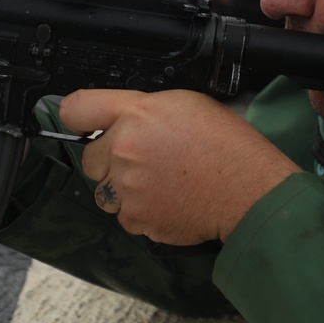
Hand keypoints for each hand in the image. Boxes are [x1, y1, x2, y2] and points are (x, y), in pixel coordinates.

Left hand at [59, 89, 300, 244]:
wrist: (247, 191)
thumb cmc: (226, 146)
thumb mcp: (186, 103)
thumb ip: (144, 110)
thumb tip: (122, 119)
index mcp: (137, 114)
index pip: (77, 108)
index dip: (76, 117)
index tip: (82, 124)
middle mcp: (124, 149)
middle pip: (89, 158)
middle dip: (110, 160)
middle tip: (143, 161)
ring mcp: (127, 187)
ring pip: (103, 191)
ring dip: (121, 189)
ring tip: (157, 184)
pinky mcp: (136, 218)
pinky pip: (123, 217)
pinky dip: (139, 212)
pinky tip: (166, 201)